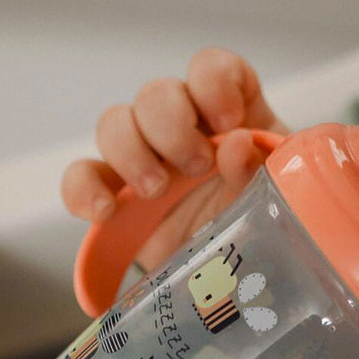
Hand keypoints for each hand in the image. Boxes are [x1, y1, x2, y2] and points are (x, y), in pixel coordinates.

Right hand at [61, 48, 289, 268]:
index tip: (227, 120)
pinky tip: (104, 211)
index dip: (213, 81)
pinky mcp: (119, 198)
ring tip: (156, 190)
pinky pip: (83, 177)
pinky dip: (83, 189)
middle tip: (195, 166)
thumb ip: (261, 172)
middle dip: (171, 124)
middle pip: (156, 93)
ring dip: (132, 152)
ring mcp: (148, 161)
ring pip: (114, 123)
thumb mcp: (275, 203)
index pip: (213, 69)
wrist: (241, 289)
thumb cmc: (266, 230)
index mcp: (234, 120)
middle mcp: (187, 131)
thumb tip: (236, 144)